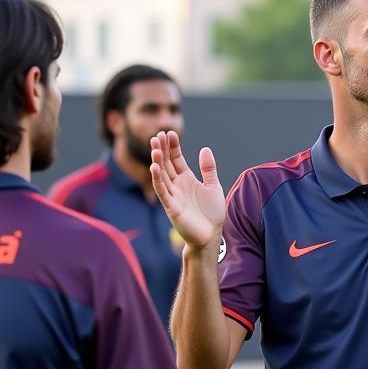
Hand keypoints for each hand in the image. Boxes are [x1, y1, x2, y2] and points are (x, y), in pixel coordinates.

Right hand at [150, 130, 224, 251]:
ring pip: (162, 175)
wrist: (210, 235)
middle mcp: (177, 185)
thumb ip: (208, 169)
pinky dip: (157, 180)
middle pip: (167, 164)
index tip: (170, 133)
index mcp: (187, 179)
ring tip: (155, 147)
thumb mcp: (213, 187)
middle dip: (162, 150)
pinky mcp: (171, 207)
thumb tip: (205, 149)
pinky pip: (162, 191)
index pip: (176, 159)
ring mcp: (173, 195)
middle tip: (157, 135)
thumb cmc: (212, 214)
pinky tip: (154, 167)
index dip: (173, 146)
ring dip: (158, 161)